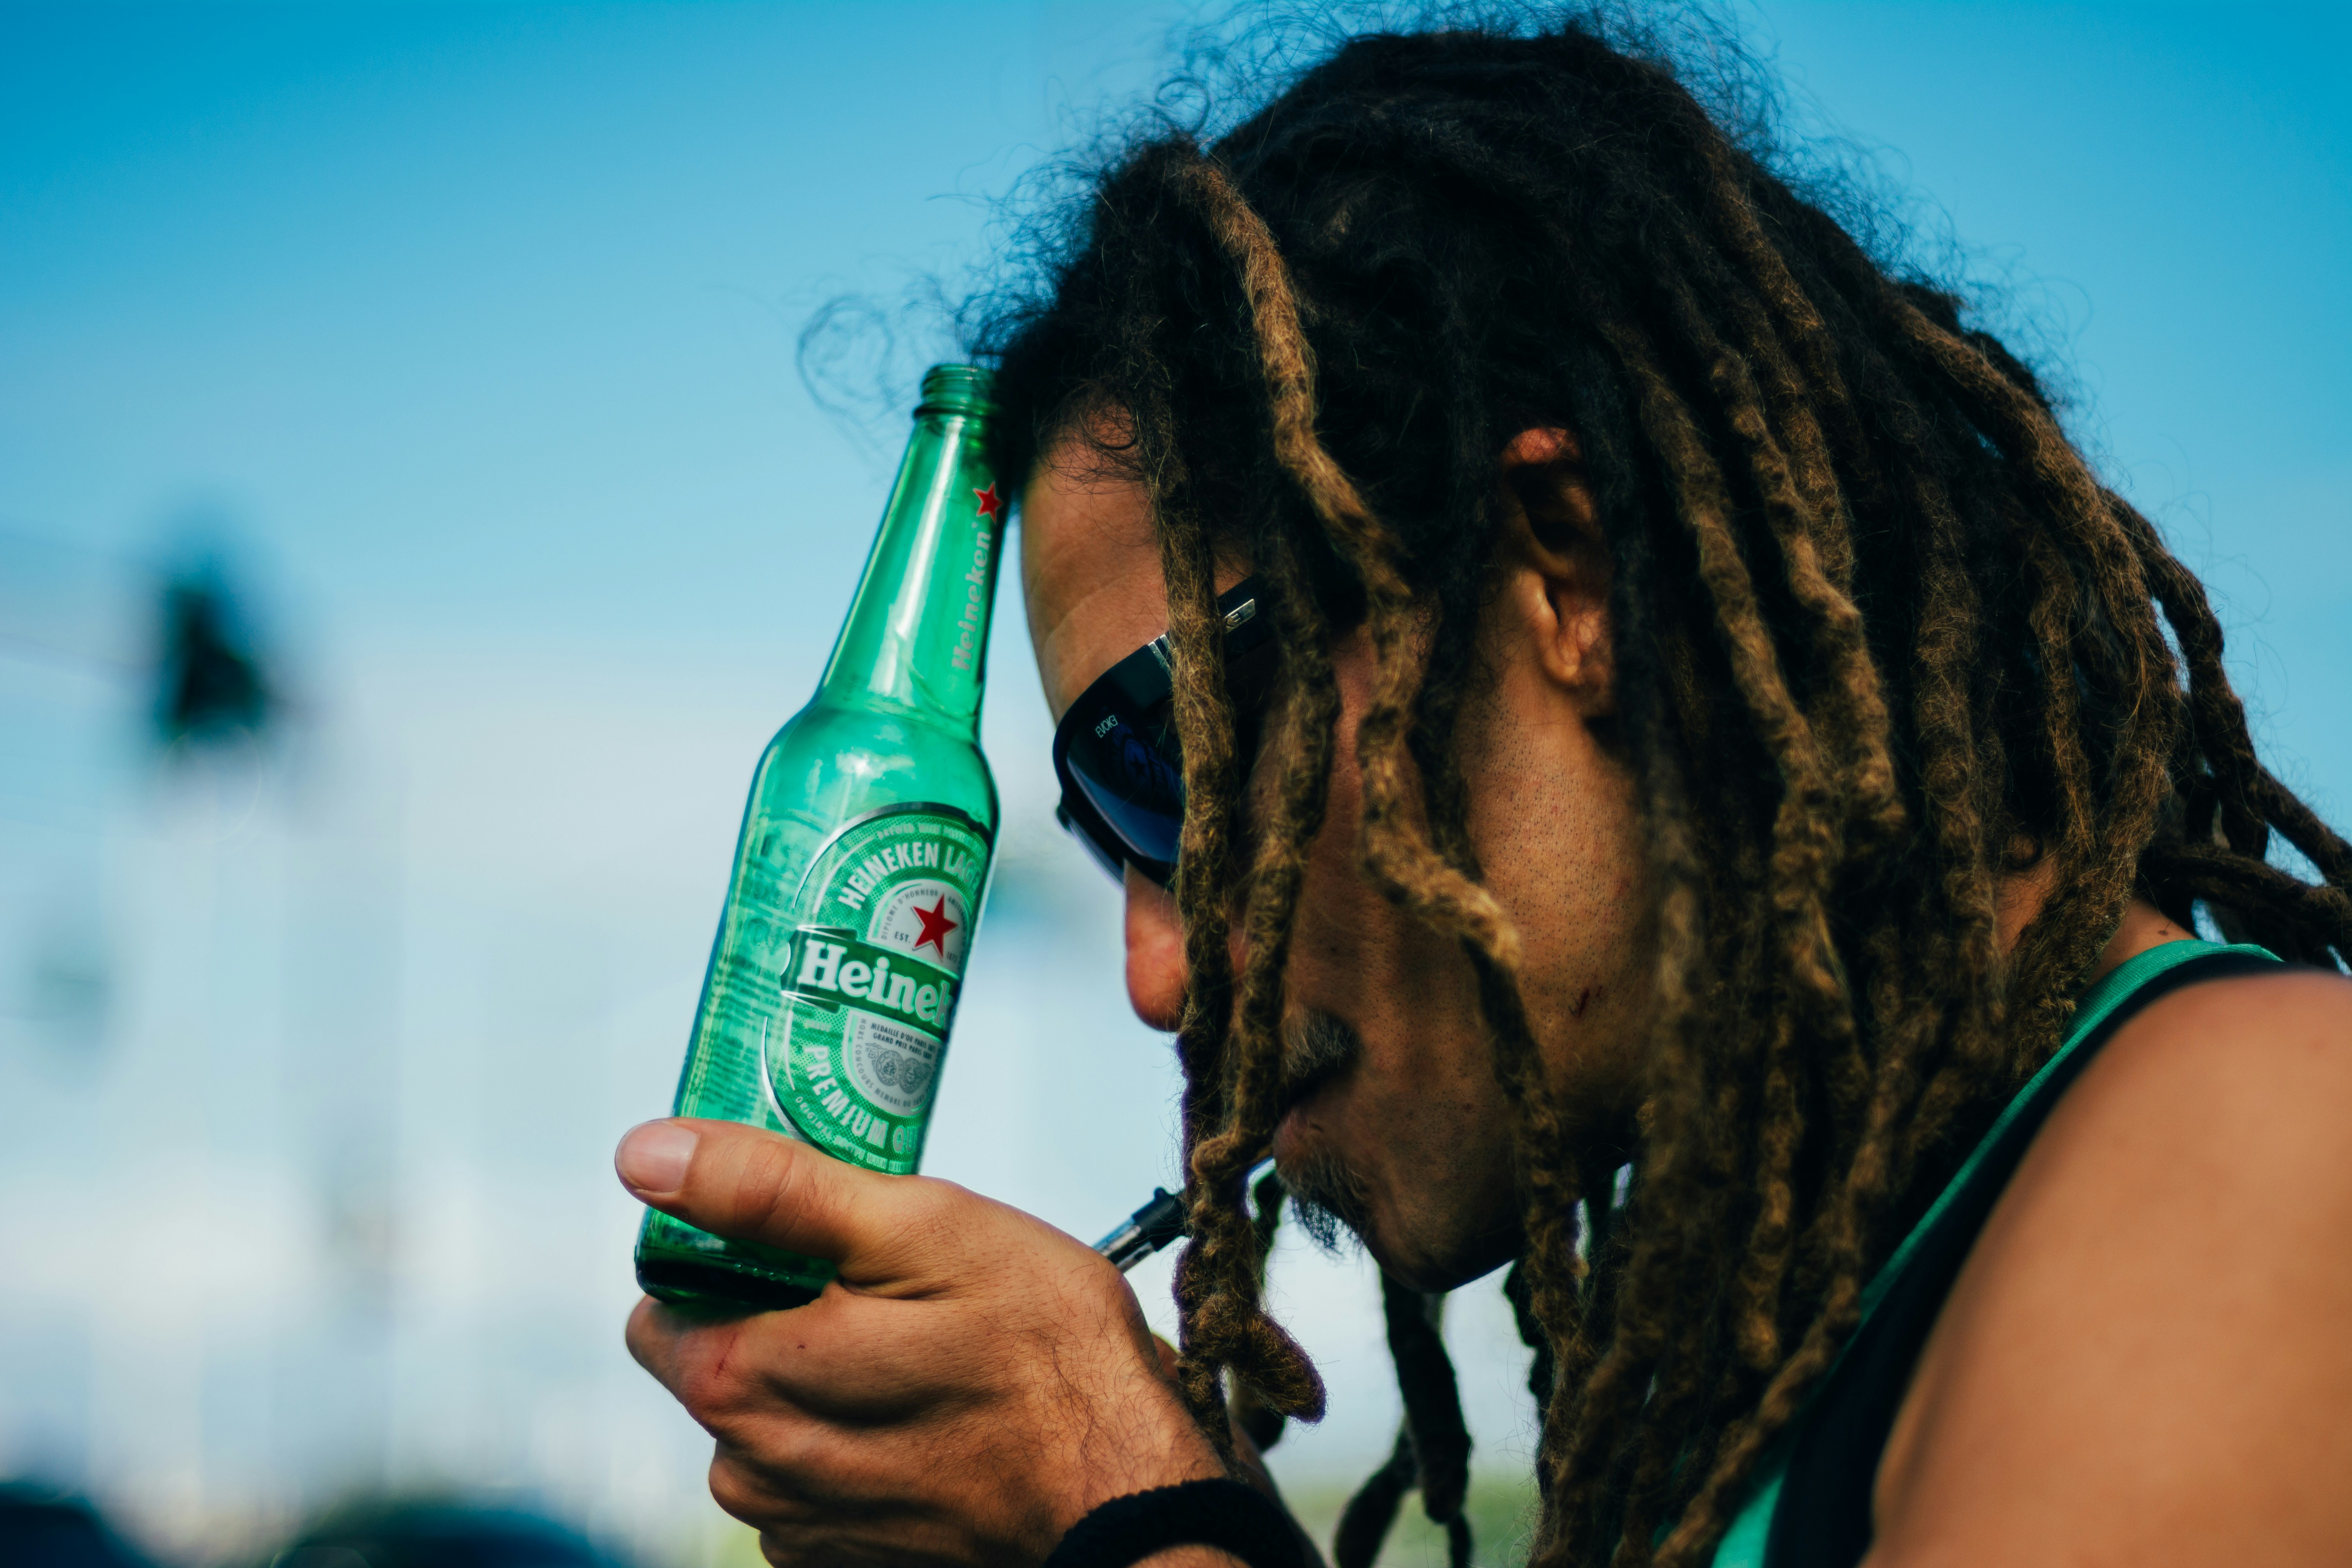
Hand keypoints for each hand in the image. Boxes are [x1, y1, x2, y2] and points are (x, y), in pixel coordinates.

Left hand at [619, 1118, 1228, 1567]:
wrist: (1126, 1493)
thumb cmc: (1044, 1352)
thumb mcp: (920, 1230)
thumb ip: (773, 1192)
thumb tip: (645, 1153)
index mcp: (743, 1375)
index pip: (665, 1289)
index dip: (732, 1246)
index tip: (816, 1234)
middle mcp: (746, 1466)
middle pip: (716, 1353)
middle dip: (783, 1311)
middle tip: (887, 1287)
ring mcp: (796, 1523)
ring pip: (767, 1417)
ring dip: (824, 1376)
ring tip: (922, 1352)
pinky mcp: (842, 1557)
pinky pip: (814, 1473)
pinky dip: (857, 1438)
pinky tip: (929, 1416)